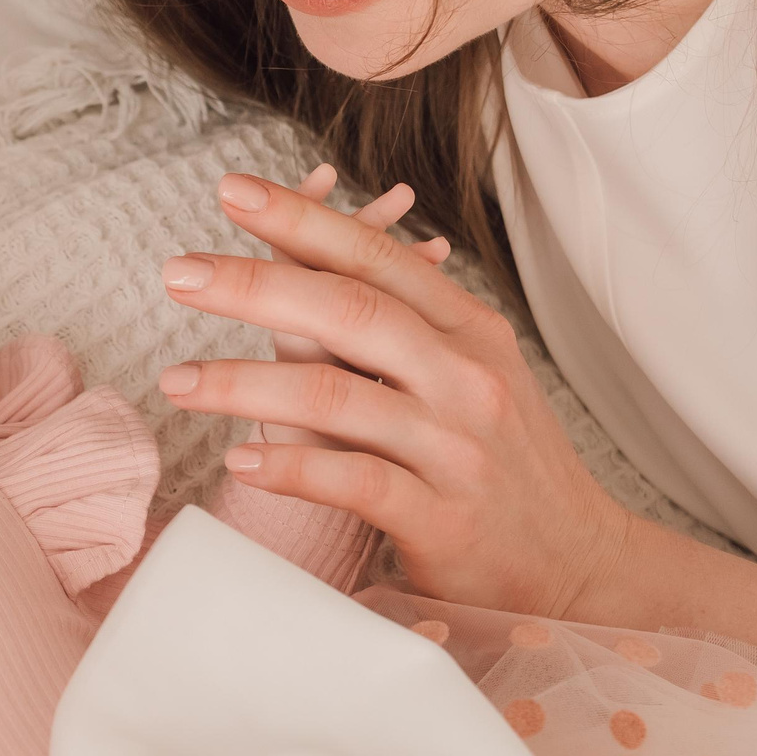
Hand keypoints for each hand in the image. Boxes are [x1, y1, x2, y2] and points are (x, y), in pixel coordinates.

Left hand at [158, 171, 634, 615]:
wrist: (579, 564)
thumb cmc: (502, 462)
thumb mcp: (470, 374)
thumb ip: (404, 324)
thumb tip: (314, 261)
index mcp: (468, 330)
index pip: (375, 260)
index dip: (303, 221)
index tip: (233, 190)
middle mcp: (466, 377)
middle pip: (347, 312)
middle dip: (254, 285)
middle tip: (178, 272)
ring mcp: (455, 448)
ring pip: (334, 398)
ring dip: (242, 385)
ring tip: (177, 381)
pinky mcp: (443, 519)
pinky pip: (353, 482)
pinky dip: (290, 468)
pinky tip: (239, 461)